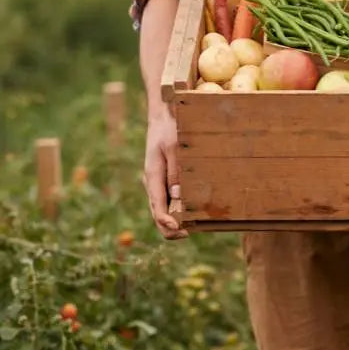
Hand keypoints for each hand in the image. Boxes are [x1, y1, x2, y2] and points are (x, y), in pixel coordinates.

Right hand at [142, 107, 187, 239]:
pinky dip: (177, 210)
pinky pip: (168, 200)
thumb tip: (178, 196)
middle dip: (171, 227)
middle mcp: (153, 184)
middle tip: (190, 232)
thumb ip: (175, 171)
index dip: (167, 223)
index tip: (180, 230)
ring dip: (175, 220)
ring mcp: (158, 183)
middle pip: (157, 214)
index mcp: (153, 177)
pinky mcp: (164, 180)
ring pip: (162, 210)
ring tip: (194, 226)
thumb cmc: (169, 129)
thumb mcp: (173, 148)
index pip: (157, 207)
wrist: (163, 117)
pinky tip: (192, 211)